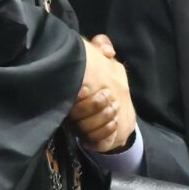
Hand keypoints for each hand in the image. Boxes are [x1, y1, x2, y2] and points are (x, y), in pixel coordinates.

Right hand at [68, 35, 136, 152]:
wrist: (121, 110)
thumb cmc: (110, 84)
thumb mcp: (108, 63)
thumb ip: (103, 48)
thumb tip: (107, 50)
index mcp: (73, 95)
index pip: (66, 98)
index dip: (76, 96)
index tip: (87, 88)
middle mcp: (72, 113)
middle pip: (75, 115)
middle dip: (94, 105)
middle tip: (109, 95)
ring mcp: (81, 128)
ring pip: (85, 129)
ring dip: (103, 117)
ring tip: (115, 107)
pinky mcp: (92, 140)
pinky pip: (95, 141)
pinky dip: (106, 131)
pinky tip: (115, 122)